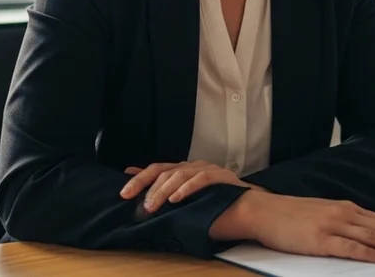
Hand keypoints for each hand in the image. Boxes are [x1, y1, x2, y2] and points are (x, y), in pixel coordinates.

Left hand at [119, 161, 256, 212]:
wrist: (250, 208)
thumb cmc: (219, 205)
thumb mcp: (190, 201)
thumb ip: (172, 196)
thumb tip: (147, 201)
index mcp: (187, 170)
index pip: (158, 169)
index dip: (140, 176)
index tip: (124, 185)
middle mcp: (194, 166)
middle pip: (163, 170)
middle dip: (145, 184)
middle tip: (132, 199)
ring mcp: (207, 169)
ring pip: (178, 174)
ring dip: (162, 190)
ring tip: (152, 205)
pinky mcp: (220, 176)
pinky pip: (199, 179)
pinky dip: (185, 189)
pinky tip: (175, 198)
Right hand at [210, 192, 374, 263]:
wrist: (263, 210)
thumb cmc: (290, 214)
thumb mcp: (322, 212)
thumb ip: (343, 220)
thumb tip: (365, 234)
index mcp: (345, 207)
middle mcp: (343, 213)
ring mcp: (333, 225)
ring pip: (372, 237)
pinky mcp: (321, 239)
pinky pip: (352, 248)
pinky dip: (370, 254)